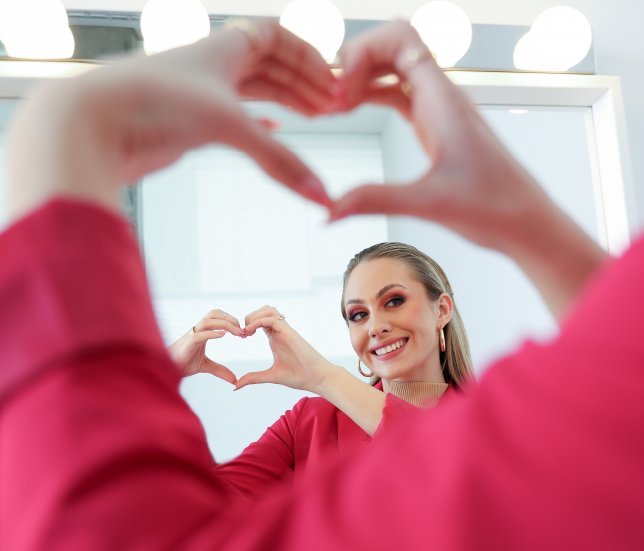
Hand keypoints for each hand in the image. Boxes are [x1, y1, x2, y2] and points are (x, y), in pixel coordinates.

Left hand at [8, 18, 335, 219]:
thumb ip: (281, 162)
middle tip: (330, 106)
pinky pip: (230, 114)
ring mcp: (196, 92)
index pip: (276, 37)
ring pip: (250, 89)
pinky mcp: (183, 121)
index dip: (307, 56)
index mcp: (223, 48)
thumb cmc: (151, 104)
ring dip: (283, 101)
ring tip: (311, 117)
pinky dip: (256, 121)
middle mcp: (210, 65)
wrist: (89, 123)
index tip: (331, 79)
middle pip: (269, 64)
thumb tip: (322, 198)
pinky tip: (271, 133)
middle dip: (302, 83)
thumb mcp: (230, 128)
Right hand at [168, 309, 244, 383]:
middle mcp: (197, 330)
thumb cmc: (182, 364)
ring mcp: (191, 335)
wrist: (166, 369)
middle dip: (230, 318)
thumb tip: (234, 380)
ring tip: (237, 332)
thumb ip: (219, 370)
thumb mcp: (205, 366)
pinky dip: (212, 333)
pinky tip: (223, 336)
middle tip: (242, 330)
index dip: (231, 320)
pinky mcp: (187, 344)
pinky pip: (200, 334)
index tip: (242, 332)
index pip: (217, 316)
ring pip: (208, 320)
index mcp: (201, 331)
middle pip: (214, 313)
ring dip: (225, 324)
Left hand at [235, 305, 336, 391]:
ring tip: (248, 331)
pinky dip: (258, 321)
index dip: (248, 324)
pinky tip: (251, 333)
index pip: (260, 320)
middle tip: (244, 333)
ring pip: (268, 309)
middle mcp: (280, 331)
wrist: (316, 378)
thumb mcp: (271, 376)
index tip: (242, 337)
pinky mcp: (289, 332)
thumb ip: (254, 378)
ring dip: (254, 316)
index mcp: (275, 338)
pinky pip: (272, 318)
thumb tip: (236, 386)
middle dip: (249, 317)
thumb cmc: (299, 376)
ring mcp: (285, 330)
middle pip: (264, 310)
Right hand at [330, 22, 606, 317]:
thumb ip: (376, 200)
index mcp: (444, 100)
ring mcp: (439, 110)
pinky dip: (372, 97)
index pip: (400, 38)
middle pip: (391, 47)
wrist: (528, 224)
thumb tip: (329, 209)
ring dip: (360, 80)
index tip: (341, 91)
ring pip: (392, 71)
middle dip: (354, 62)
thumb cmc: (496, 208)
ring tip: (333, 109)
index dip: (362, 52)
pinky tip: (353, 115)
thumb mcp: (430, 204)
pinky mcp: (437, 127)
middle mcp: (442, 96)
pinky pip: (398, 95)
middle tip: (330, 101)